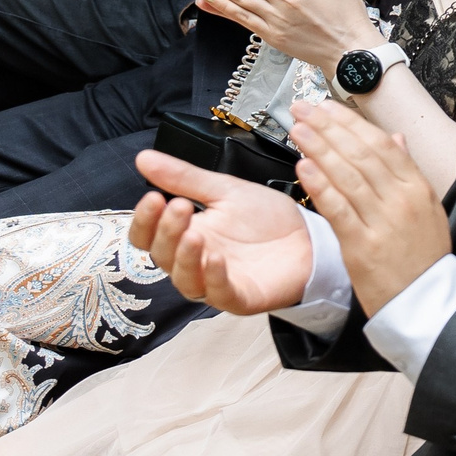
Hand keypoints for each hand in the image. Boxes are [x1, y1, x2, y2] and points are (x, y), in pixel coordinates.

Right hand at [128, 151, 314, 313]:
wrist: (310, 236)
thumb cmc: (268, 218)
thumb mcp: (226, 190)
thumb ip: (185, 178)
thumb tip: (145, 158)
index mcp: (187, 233)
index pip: (147, 235)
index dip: (145, 219)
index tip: (152, 197)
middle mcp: (195, 260)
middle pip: (162, 255)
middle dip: (167, 231)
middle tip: (179, 207)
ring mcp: (215, 281)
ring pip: (184, 278)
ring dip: (184, 257)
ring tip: (193, 234)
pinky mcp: (239, 297)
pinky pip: (218, 293)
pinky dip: (213, 277)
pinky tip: (215, 259)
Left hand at [289, 101, 453, 316]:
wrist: (426, 302)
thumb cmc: (423, 256)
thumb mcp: (428, 207)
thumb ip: (408, 171)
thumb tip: (396, 138)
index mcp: (419, 187)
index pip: (382, 144)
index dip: (352, 122)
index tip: (327, 106)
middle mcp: (402, 200)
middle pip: (361, 154)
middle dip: (329, 127)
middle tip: (303, 109)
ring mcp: (383, 222)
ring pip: (348, 176)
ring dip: (320, 149)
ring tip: (298, 129)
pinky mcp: (362, 246)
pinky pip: (338, 209)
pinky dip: (320, 186)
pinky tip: (303, 167)